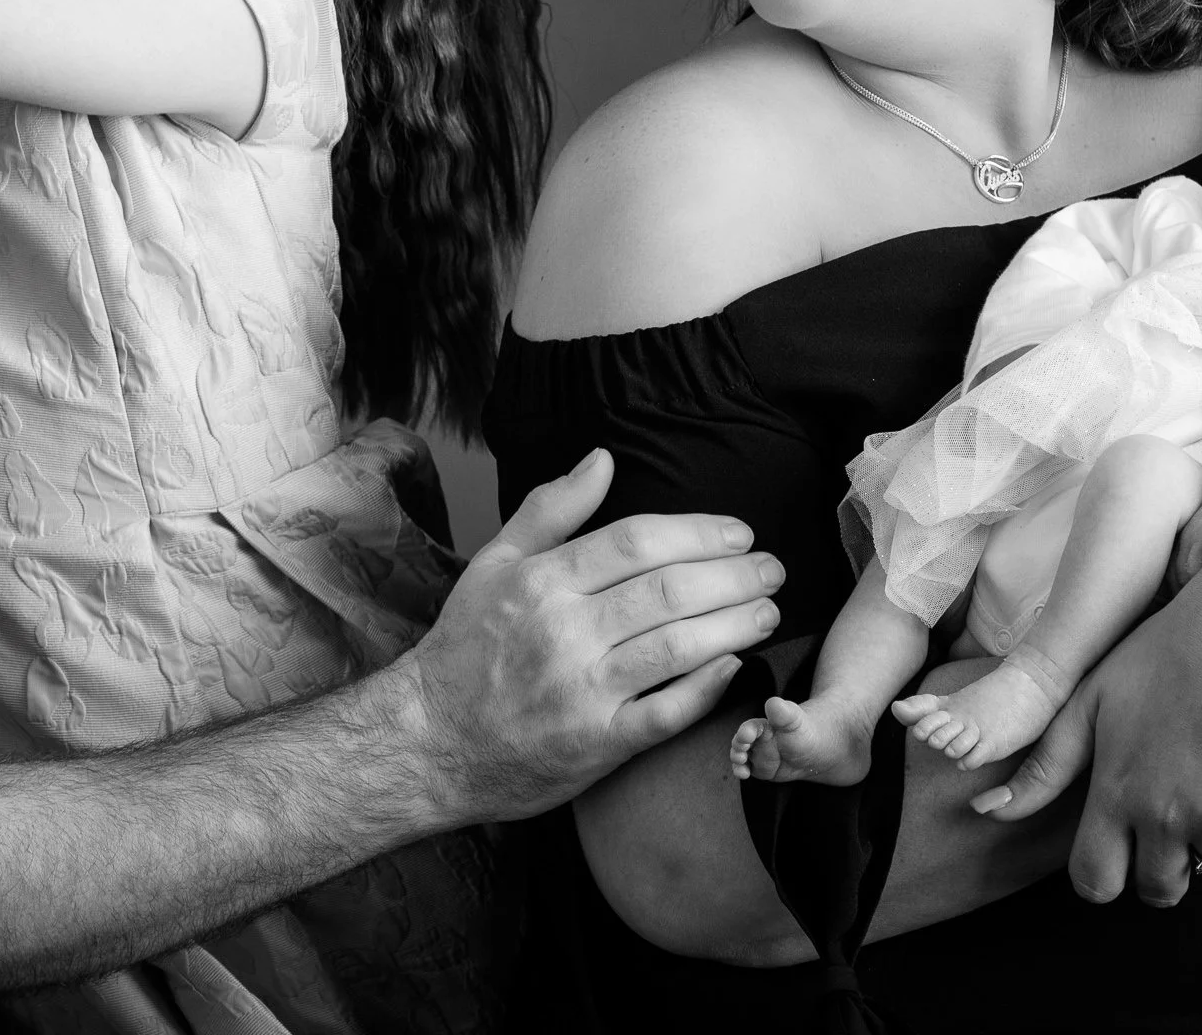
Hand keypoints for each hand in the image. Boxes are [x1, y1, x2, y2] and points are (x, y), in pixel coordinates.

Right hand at [396, 449, 782, 824]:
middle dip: (734, 575)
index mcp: (543, 581)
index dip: (699, 532)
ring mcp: (583, 691)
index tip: (739, 532)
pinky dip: (706, 688)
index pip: (637, 540)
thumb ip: (551, 508)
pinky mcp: (597, 745)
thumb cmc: (465, 648)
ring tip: (768, 610)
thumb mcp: (494, 564)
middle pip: (669, 590)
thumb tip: (603, 457)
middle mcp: (565, 631)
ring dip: (735, 624)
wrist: (429, 740)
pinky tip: (735, 666)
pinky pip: (666, 713)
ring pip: (678, 646)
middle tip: (772, 569)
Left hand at [970, 567, 1201, 907]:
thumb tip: (988, 810)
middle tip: (1173, 807)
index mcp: (1115, 792)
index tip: (1119, 850)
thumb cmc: (1163, 655)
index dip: (1104, 873)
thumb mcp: (1090, 701)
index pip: (1095, 882)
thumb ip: (1045, 766)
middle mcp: (1166, 815)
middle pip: (1161, 888)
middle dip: (1163, 863)